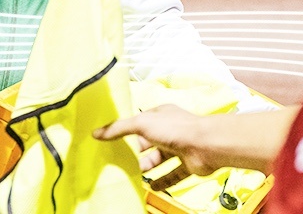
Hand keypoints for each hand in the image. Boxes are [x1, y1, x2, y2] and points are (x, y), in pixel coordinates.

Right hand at [93, 104, 222, 174]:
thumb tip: (96, 133)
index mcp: (160, 116)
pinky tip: (153, 186)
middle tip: (121, 161)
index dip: (127, 131)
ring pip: (160, 159)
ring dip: (148, 167)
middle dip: (136, 152)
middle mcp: (170, 130)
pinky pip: (173, 174)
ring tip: (134, 175)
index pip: (139, 123)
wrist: (206, 145)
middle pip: (148, 143)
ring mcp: (179, 148)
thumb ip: (119, 128)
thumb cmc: (176, 128)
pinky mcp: (188, 164)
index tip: (113, 141)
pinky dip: (164, 181)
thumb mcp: (141, 123)